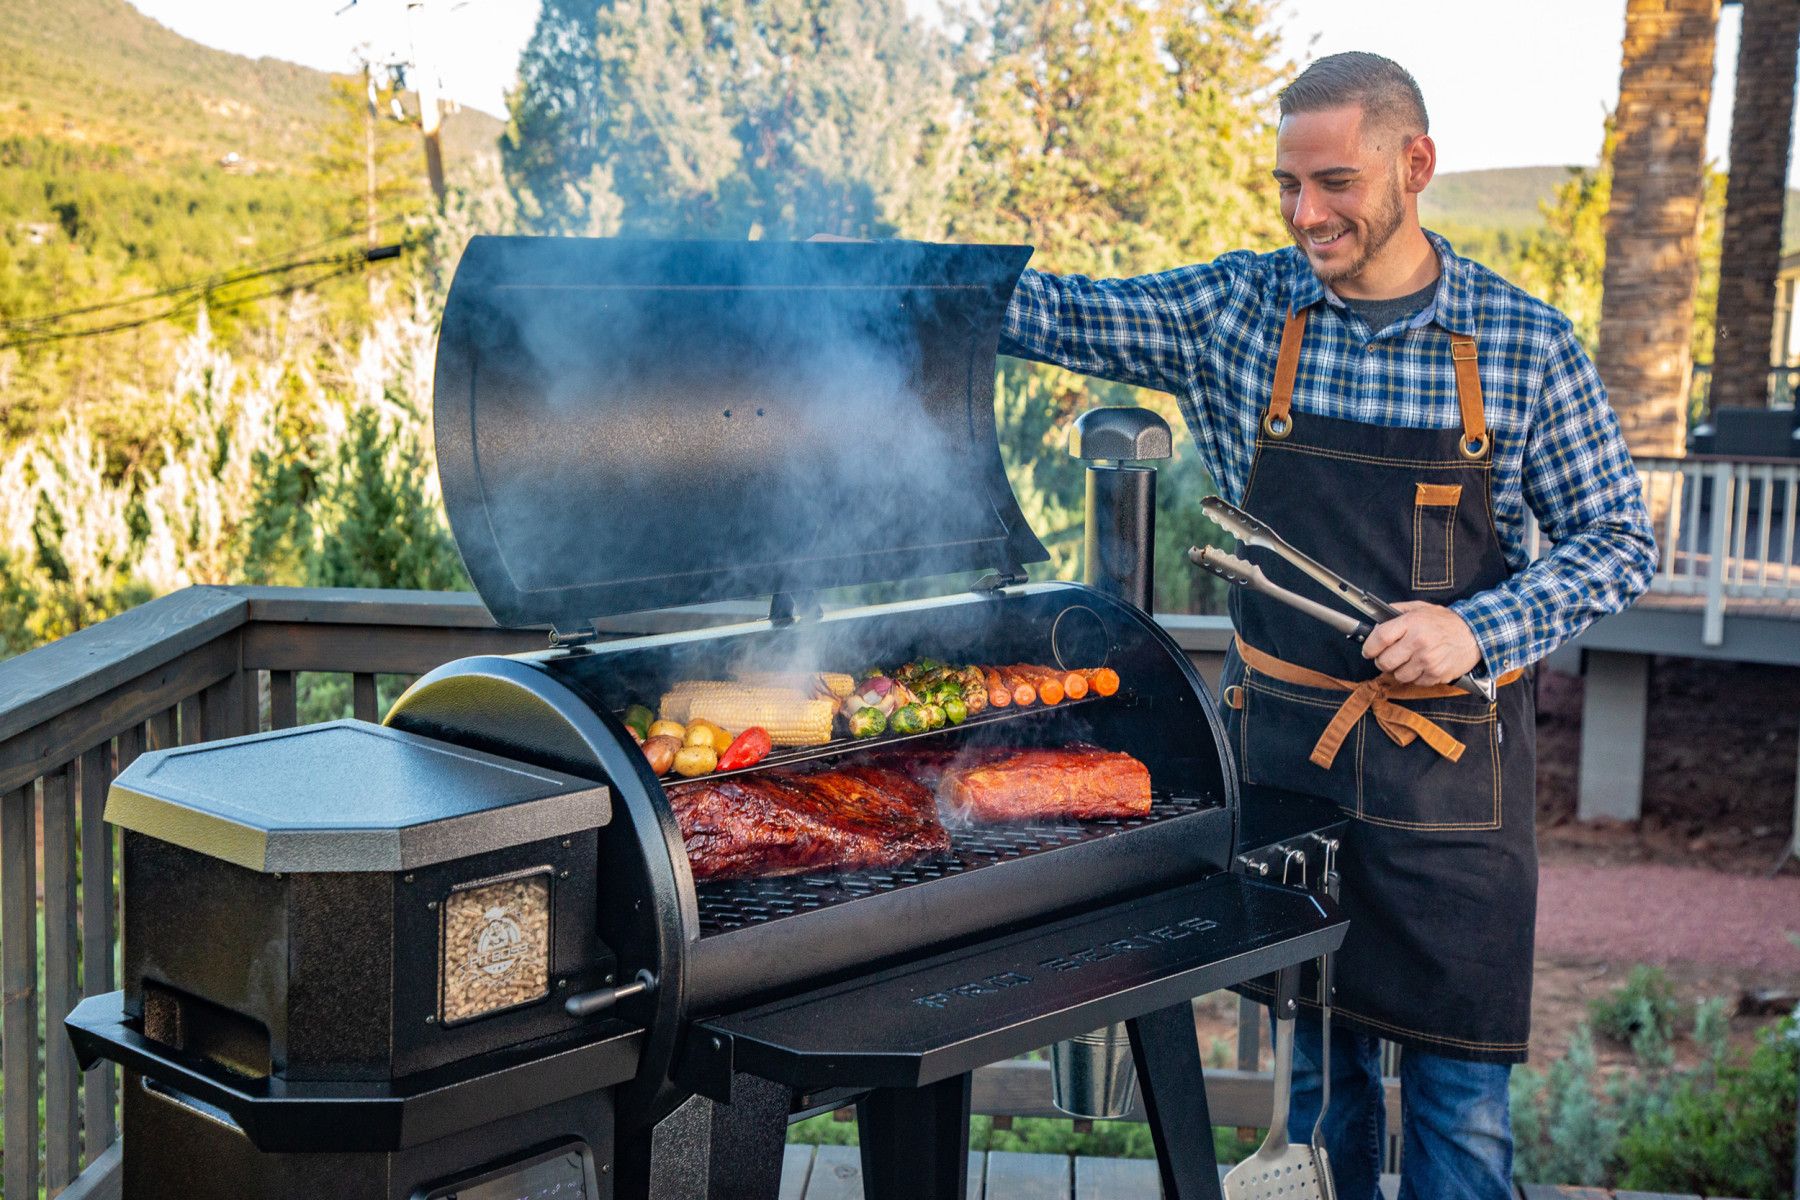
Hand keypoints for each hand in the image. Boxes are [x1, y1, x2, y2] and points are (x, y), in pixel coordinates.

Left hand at [1362, 601, 1480, 685]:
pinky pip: (1415, 682)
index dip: (1369, 647)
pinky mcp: (1436, 675)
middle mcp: (1418, 643)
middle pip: (1385, 661)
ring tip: (1407, 660)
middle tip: (1387, 656)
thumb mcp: (1422, 608)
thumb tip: (1378, 617)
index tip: (1368, 650)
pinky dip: (1415, 676)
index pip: (1380, 638)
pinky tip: (1421, 665)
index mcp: (1412, 624)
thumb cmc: (1447, 622)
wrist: (1476, 635)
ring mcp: (1428, 661)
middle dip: (1382, 660)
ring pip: (1398, 675)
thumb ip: (1398, 611)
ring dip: (1399, 670)